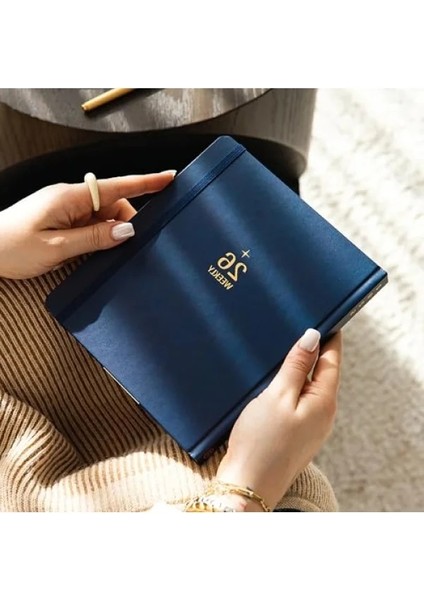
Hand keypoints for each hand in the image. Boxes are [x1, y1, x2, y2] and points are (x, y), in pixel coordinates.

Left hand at [0, 171, 175, 278]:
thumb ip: (94, 238)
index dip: (146, 182)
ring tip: (104, 257)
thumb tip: (127, 230)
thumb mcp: (56, 248)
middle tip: (131, 249)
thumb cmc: (12, 248)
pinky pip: (90, 224)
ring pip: (103, 217)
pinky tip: (96, 254)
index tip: (170, 178)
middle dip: (126, 224)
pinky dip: (98, 237)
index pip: (116, 187)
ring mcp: (65, 208)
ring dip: (110, 234)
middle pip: (113, 205)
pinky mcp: (62, 219)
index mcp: (69, 198)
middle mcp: (70, 198)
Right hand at [216, 329, 341, 510]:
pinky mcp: (294, 432)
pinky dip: (288, 384)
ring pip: (307, 385)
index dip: (328, 334)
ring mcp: (309, 424)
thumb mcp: (278, 396)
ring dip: (297, 366)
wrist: (247, 486)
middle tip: (295, 322)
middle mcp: (322, 413)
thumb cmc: (261, 442)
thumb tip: (312, 336)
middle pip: (321, 371)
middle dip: (310, 348)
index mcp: (324, 401)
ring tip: (281, 345)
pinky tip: (272, 377)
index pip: (332, 358)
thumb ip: (296, 366)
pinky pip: (296, 399)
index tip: (323, 312)